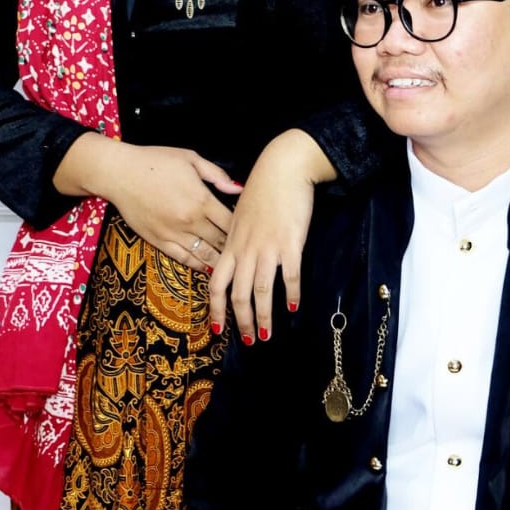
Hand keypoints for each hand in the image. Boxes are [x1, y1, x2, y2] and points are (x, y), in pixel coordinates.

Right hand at [53, 135, 239, 270]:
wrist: (119, 173)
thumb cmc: (154, 161)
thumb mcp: (190, 159)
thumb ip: (217, 175)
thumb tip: (238, 189)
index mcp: (202, 199)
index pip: (232, 222)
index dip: (244, 230)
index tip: (251, 232)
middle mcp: (190, 220)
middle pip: (221, 241)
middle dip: (235, 248)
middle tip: (246, 254)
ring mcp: (174, 233)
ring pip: (205, 255)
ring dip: (220, 262)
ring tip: (232, 267)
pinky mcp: (158, 241)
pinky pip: (183, 258)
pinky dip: (197, 265)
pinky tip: (207, 267)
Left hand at [209, 129, 334, 341]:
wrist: (282, 169)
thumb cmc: (262, 190)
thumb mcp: (239, 215)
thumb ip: (237, 240)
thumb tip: (237, 260)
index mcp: (231, 244)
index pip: (216, 283)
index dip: (215, 309)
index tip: (217, 328)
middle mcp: (246, 250)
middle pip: (238, 294)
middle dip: (241, 322)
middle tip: (248, 341)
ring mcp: (267, 248)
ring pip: (261, 291)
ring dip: (263, 316)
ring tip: (266, 334)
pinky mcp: (290, 243)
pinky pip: (289, 276)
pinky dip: (291, 294)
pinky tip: (294, 306)